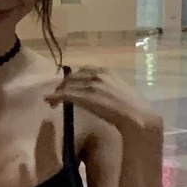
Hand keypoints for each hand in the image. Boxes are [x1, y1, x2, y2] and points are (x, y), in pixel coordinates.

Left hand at [45, 65, 161, 141]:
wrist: (137, 115)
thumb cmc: (131, 107)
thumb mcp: (117, 91)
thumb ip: (106, 88)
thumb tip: (96, 93)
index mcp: (106, 71)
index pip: (82, 71)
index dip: (72, 79)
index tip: (67, 87)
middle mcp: (97, 74)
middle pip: (72, 77)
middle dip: (63, 85)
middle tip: (57, 95)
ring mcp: (91, 84)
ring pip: (67, 85)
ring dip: (58, 92)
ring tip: (52, 101)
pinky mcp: (86, 95)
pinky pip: (65, 94)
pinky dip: (55, 97)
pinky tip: (49, 101)